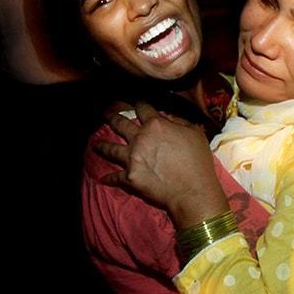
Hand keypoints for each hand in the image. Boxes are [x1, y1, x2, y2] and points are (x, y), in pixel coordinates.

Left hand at [96, 101, 228, 227]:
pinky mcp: (129, 178)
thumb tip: (168, 117)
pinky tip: (104, 178)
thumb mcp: (195, 134)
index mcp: (156, 125)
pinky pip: (115, 177)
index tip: (136, 102)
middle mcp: (140, 139)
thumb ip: (180, 122)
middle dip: (111, 117)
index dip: (139, 103)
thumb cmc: (198, 162)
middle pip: (120, 124)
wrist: (192, 191)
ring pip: (111, 149)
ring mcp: (132, 159)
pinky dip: (109, 178)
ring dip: (102, 146)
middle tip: (105, 114)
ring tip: (95, 145)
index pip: (143, 108)